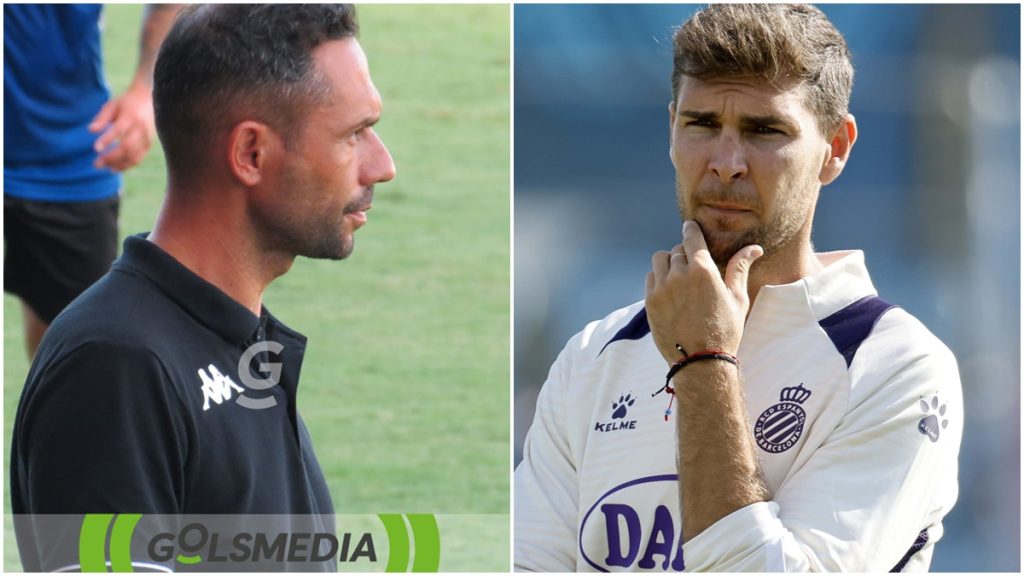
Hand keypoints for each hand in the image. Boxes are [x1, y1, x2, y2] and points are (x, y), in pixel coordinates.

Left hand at [88, 83, 155, 171]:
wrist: (149, 101)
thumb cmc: (126, 104)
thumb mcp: (112, 106)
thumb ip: (101, 118)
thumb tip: (90, 130)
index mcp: (131, 116)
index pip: (119, 130)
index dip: (108, 140)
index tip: (96, 149)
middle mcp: (141, 128)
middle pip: (127, 146)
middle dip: (112, 157)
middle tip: (97, 163)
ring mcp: (146, 138)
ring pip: (134, 156)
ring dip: (118, 164)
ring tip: (105, 167)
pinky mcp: (148, 145)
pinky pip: (138, 159)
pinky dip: (126, 165)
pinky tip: (114, 168)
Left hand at [644, 220, 762, 363]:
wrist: (700, 361)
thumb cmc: (725, 330)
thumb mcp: (737, 298)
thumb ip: (740, 268)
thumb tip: (754, 247)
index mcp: (702, 270)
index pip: (691, 236)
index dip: (690, 229)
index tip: (690, 226)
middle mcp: (678, 275)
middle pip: (677, 250)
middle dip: (685, 253)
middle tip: (693, 266)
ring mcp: (661, 288)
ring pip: (660, 260)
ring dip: (669, 262)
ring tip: (679, 275)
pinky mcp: (650, 302)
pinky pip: (651, 277)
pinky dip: (658, 277)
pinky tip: (669, 288)